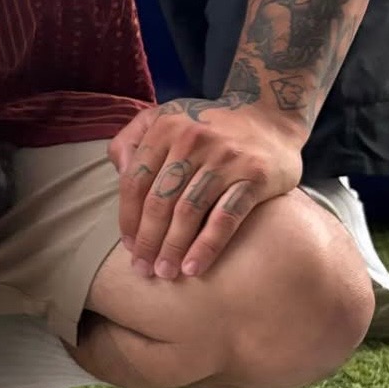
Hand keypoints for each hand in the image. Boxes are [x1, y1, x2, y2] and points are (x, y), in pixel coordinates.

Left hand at [109, 98, 301, 279]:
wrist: (269, 115)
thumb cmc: (207, 124)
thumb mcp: (165, 117)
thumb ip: (133, 139)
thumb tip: (119, 171)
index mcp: (166, 128)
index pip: (136, 180)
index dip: (128, 217)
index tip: (128, 245)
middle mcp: (192, 141)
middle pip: (160, 200)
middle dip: (147, 240)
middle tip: (142, 269)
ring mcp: (225, 159)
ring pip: (188, 212)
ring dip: (173, 247)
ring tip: (165, 272)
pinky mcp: (254, 176)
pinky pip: (226, 217)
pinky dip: (207, 245)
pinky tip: (194, 267)